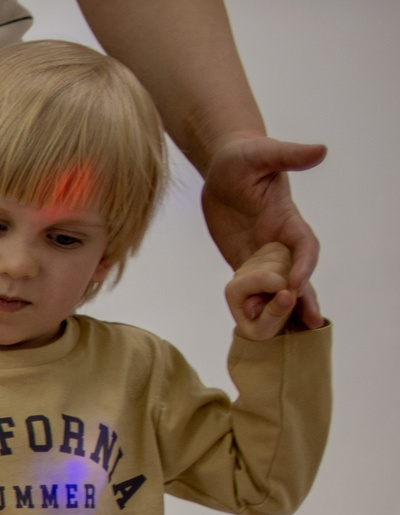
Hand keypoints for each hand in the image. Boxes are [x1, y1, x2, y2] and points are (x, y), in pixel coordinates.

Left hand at [200, 134, 326, 328]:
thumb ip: (288, 155)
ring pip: (278, 286)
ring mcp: (261, 252)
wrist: (223, 168)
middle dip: (305, 296)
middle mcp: (278, 240)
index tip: (298, 281)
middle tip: (310, 321)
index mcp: (287, 218)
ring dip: (282, 309)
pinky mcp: (242, 260)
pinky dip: (256, 307)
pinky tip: (256, 329)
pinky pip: (252, 289)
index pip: (304, 245)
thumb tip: (319, 151)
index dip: (304, 263)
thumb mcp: (263, 153)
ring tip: (286, 336)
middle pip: (298, 273)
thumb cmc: (244, 157)